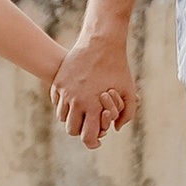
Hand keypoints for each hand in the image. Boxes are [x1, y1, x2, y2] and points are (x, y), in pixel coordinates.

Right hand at [48, 34, 131, 148]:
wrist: (101, 42)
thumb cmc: (118, 67)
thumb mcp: (129, 92)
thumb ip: (127, 115)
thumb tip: (115, 129)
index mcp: (93, 106)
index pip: (87, 137)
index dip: (93, 142)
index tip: (97, 141)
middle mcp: (76, 101)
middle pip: (72, 129)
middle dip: (81, 130)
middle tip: (89, 125)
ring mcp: (65, 91)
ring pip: (62, 116)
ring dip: (72, 117)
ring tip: (82, 112)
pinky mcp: (59, 81)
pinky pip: (57, 101)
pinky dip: (64, 104)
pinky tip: (74, 99)